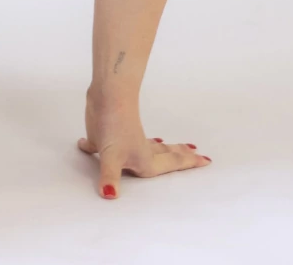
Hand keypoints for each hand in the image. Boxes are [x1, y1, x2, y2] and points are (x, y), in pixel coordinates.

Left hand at [77, 86, 211, 198]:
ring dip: (156, 147)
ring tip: (165, 144)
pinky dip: (98, 147)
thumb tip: (110, 196)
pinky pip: (107, 144)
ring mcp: (124, 140)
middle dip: (179, 155)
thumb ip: (111, 178)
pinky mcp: (106, 133)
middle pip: (164, 154)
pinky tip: (86, 144)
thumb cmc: (113, 127)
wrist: (104, 96)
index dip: (188, 163)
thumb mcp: (111, 157)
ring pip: (145, 145)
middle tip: (196, 152)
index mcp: (144, 160)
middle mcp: (138, 150)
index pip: (171, 164)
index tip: (206, 159)